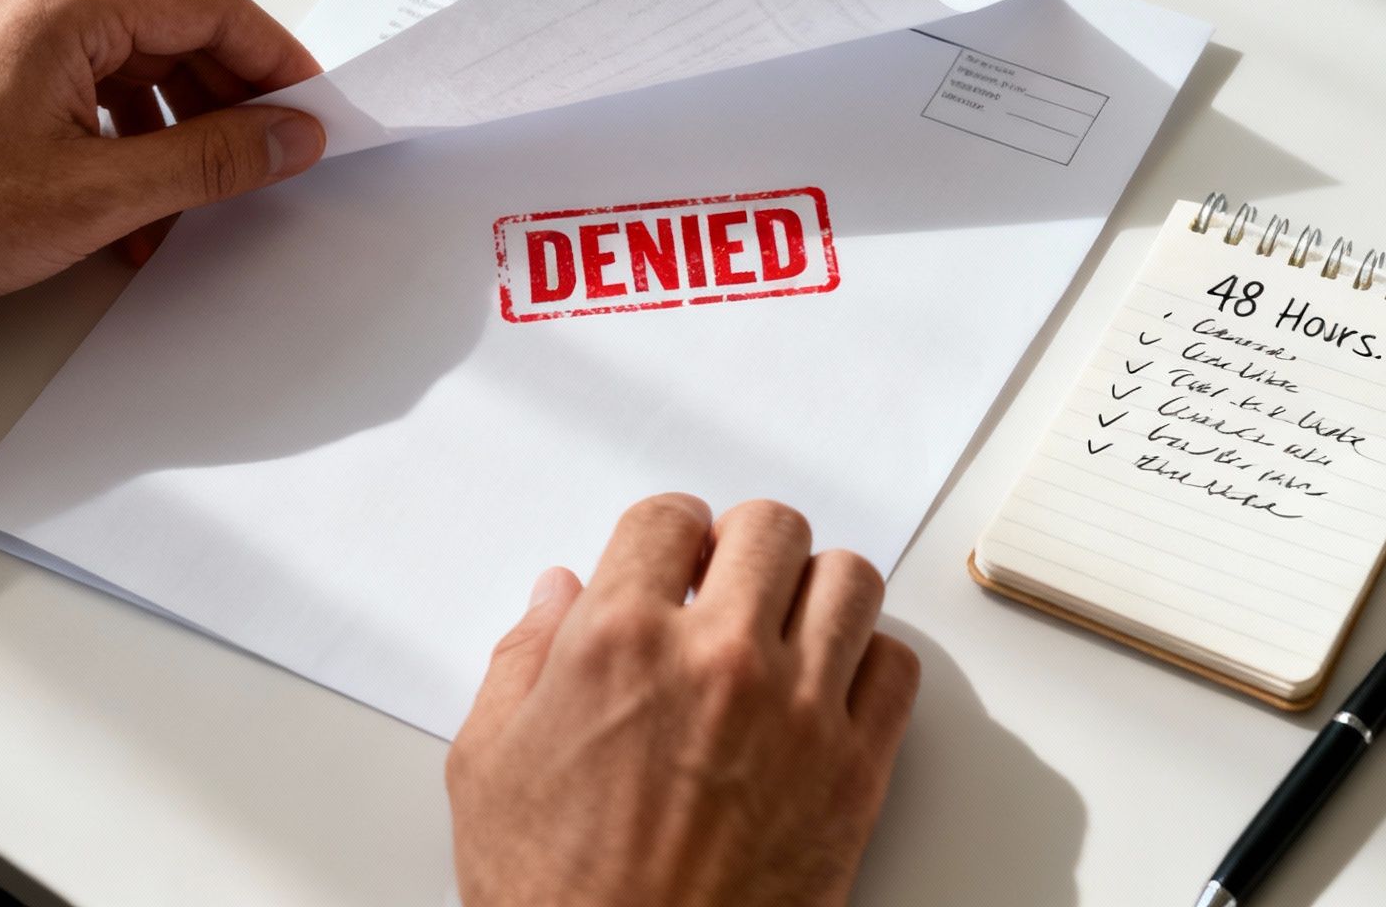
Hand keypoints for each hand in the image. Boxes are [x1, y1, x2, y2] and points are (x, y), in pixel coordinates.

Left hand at [0, 0, 326, 316]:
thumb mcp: (102, 193)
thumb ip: (214, 160)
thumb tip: (289, 138)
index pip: (211, 6)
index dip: (277, 63)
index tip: (310, 112)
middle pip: (172, 27)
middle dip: (226, 102)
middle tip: (263, 161)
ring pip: (129, 55)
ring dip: (172, 126)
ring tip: (184, 202)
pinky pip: (81, 71)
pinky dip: (119, 126)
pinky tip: (128, 193)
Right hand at [447, 495, 920, 906]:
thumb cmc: (555, 897)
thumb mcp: (489, 765)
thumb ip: (523, 658)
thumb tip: (559, 596)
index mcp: (620, 642)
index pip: (668, 517)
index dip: (665, 537)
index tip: (668, 562)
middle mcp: (719, 660)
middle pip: (771, 527)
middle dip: (742, 547)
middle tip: (724, 586)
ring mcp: (800, 713)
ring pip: (849, 580)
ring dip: (813, 592)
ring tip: (782, 629)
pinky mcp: (856, 772)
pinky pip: (896, 667)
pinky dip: (867, 662)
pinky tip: (825, 688)